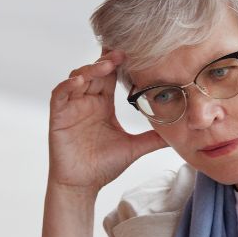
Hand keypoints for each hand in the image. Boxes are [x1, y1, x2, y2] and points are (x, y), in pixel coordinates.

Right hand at [48, 49, 166, 193]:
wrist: (82, 186)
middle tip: (122, 53)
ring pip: (78, 77)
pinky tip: (79, 82)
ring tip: (105, 66)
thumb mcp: (134, 148)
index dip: (118, 62)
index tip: (132, 51)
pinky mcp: (58, 116)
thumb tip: (179, 135)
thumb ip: (153, 138)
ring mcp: (72, 107)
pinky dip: (68, 85)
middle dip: (107, 60)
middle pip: (95, 72)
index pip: (110, 76)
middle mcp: (87, 101)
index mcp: (103, 104)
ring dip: (90, 69)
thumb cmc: (103, 166)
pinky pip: (60, 94)